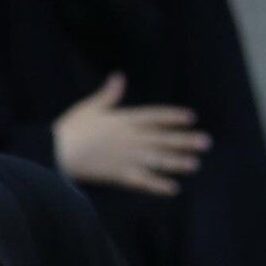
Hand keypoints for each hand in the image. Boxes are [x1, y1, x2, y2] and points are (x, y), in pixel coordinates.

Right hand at [53, 73, 210, 195]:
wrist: (59, 151)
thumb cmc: (72, 128)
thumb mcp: (91, 107)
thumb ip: (108, 95)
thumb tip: (119, 77)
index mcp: (124, 120)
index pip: (154, 117)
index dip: (173, 117)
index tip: (191, 117)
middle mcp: (131, 139)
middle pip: (163, 139)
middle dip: (185, 140)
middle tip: (206, 143)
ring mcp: (128, 158)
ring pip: (158, 160)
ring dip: (178, 162)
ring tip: (196, 164)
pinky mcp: (121, 175)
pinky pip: (144, 181)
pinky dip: (159, 185)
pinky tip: (174, 189)